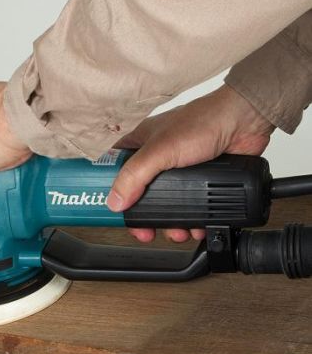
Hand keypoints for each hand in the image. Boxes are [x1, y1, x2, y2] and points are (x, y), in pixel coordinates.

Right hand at [107, 84, 274, 242]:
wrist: (246, 121)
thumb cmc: (204, 121)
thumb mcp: (159, 150)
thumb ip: (134, 176)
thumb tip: (115, 201)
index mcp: (141, 143)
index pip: (113, 168)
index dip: (107, 188)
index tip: (107, 207)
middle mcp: (158, 157)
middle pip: (140, 193)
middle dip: (142, 216)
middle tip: (143, 231)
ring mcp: (180, 170)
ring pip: (167, 204)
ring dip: (169, 223)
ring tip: (174, 232)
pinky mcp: (202, 181)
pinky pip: (192, 207)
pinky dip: (192, 220)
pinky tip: (195, 226)